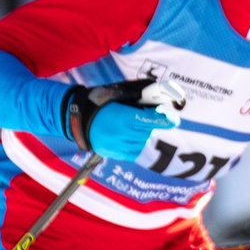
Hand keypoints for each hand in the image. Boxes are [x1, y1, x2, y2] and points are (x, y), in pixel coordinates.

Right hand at [61, 76, 184, 160]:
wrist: (75, 119)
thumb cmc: (97, 103)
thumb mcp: (116, 96)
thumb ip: (135, 99)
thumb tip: (156, 98)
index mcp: (122, 117)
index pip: (149, 119)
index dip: (164, 120)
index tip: (174, 120)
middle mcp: (121, 134)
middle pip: (147, 131)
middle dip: (152, 123)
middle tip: (151, 115)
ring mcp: (117, 146)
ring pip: (142, 142)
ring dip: (144, 134)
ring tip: (134, 126)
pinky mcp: (113, 154)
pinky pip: (134, 152)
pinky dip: (136, 144)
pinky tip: (131, 137)